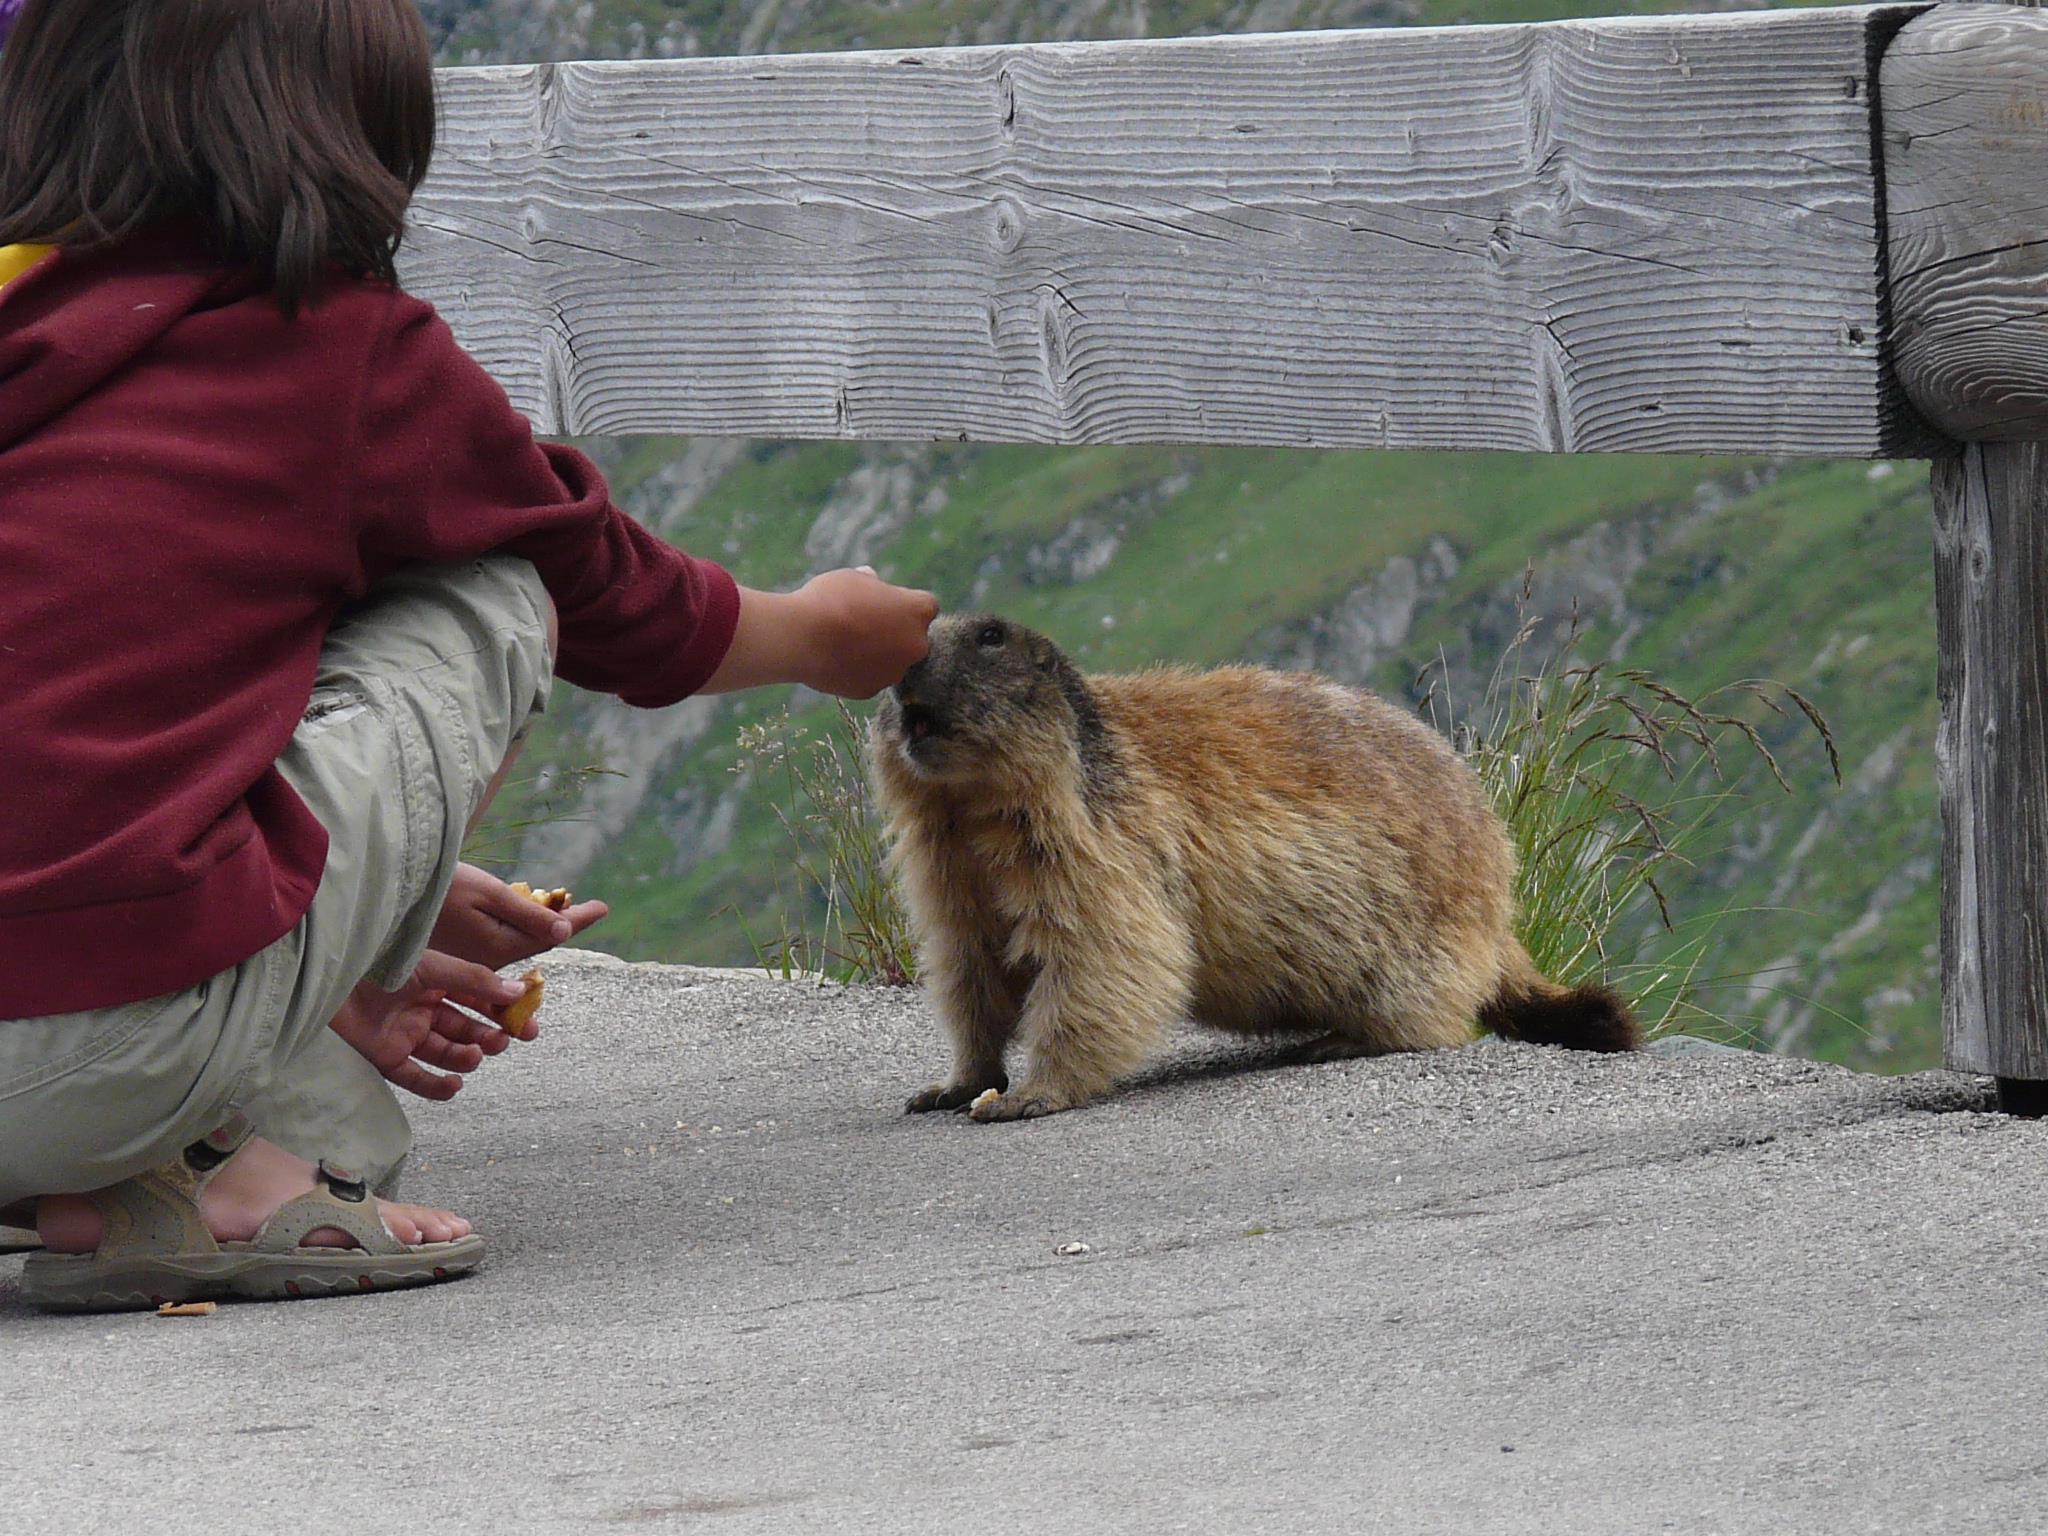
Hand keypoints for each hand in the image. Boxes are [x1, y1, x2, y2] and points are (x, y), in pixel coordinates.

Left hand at [328, 953, 529, 1100]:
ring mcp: (406, 1034)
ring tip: (474, 1055)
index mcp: (437, 982)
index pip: (479, 998)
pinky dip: (436, 1085)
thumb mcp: (433, 966)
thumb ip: (475, 980)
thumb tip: (517, 992)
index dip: (503, 1011)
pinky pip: (416, 1077)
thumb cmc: (379, 965)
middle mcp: (424, 1009)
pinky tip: (455, 1085)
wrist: (330, 980)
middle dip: (487, 1037)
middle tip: (504, 1042)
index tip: (527, 1023)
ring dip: (465, 1057)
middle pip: (465, 1029)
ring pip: (445, 1052)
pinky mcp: (386, 1057)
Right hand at [430, 862, 607, 970]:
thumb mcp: (488, 894)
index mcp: (499, 947)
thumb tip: (565, 931)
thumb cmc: (439, 888)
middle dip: (563, 924)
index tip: (603, 907)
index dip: (578, 919)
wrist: (392, 893)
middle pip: (537, 943)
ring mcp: (473, 962)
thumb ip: (528, 914)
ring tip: (564, 912)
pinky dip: (519, 928)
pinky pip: (500, 944)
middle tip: (590, 909)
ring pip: (519, 943)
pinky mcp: (460, 956)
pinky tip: (524, 916)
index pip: (550, 935)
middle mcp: (489, 962)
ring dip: (542, 929)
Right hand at [793, 567, 939, 697]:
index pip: (925, 605)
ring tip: (844, 641)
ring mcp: (895, 672)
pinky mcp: (872, 690)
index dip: (904, 603)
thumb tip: (873, 581)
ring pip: (891, 661)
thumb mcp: (853, 578)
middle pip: (912, 637)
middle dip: (895, 632)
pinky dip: (857, 670)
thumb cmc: (831, 599)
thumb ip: (871, 582)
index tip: (883, 601)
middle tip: (864, 622)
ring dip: (876, 653)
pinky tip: (835, 658)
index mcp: (918, 611)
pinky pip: (869, 677)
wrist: (803, 637)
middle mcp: (916, 645)